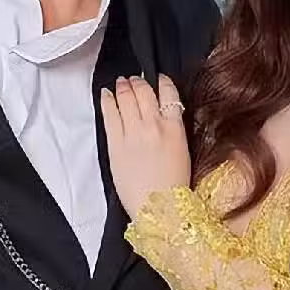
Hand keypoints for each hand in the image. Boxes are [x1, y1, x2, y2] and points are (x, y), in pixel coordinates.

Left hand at [100, 75, 191, 219]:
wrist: (159, 210)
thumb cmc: (174, 185)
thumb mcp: (183, 151)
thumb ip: (173, 129)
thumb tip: (164, 115)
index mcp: (175, 128)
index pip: (170, 94)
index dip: (163, 82)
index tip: (158, 79)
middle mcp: (154, 126)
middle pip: (144, 92)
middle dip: (138, 82)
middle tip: (134, 79)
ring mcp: (133, 133)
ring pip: (126, 98)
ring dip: (123, 87)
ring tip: (121, 82)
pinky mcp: (116, 143)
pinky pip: (110, 114)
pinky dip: (107, 101)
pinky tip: (106, 95)